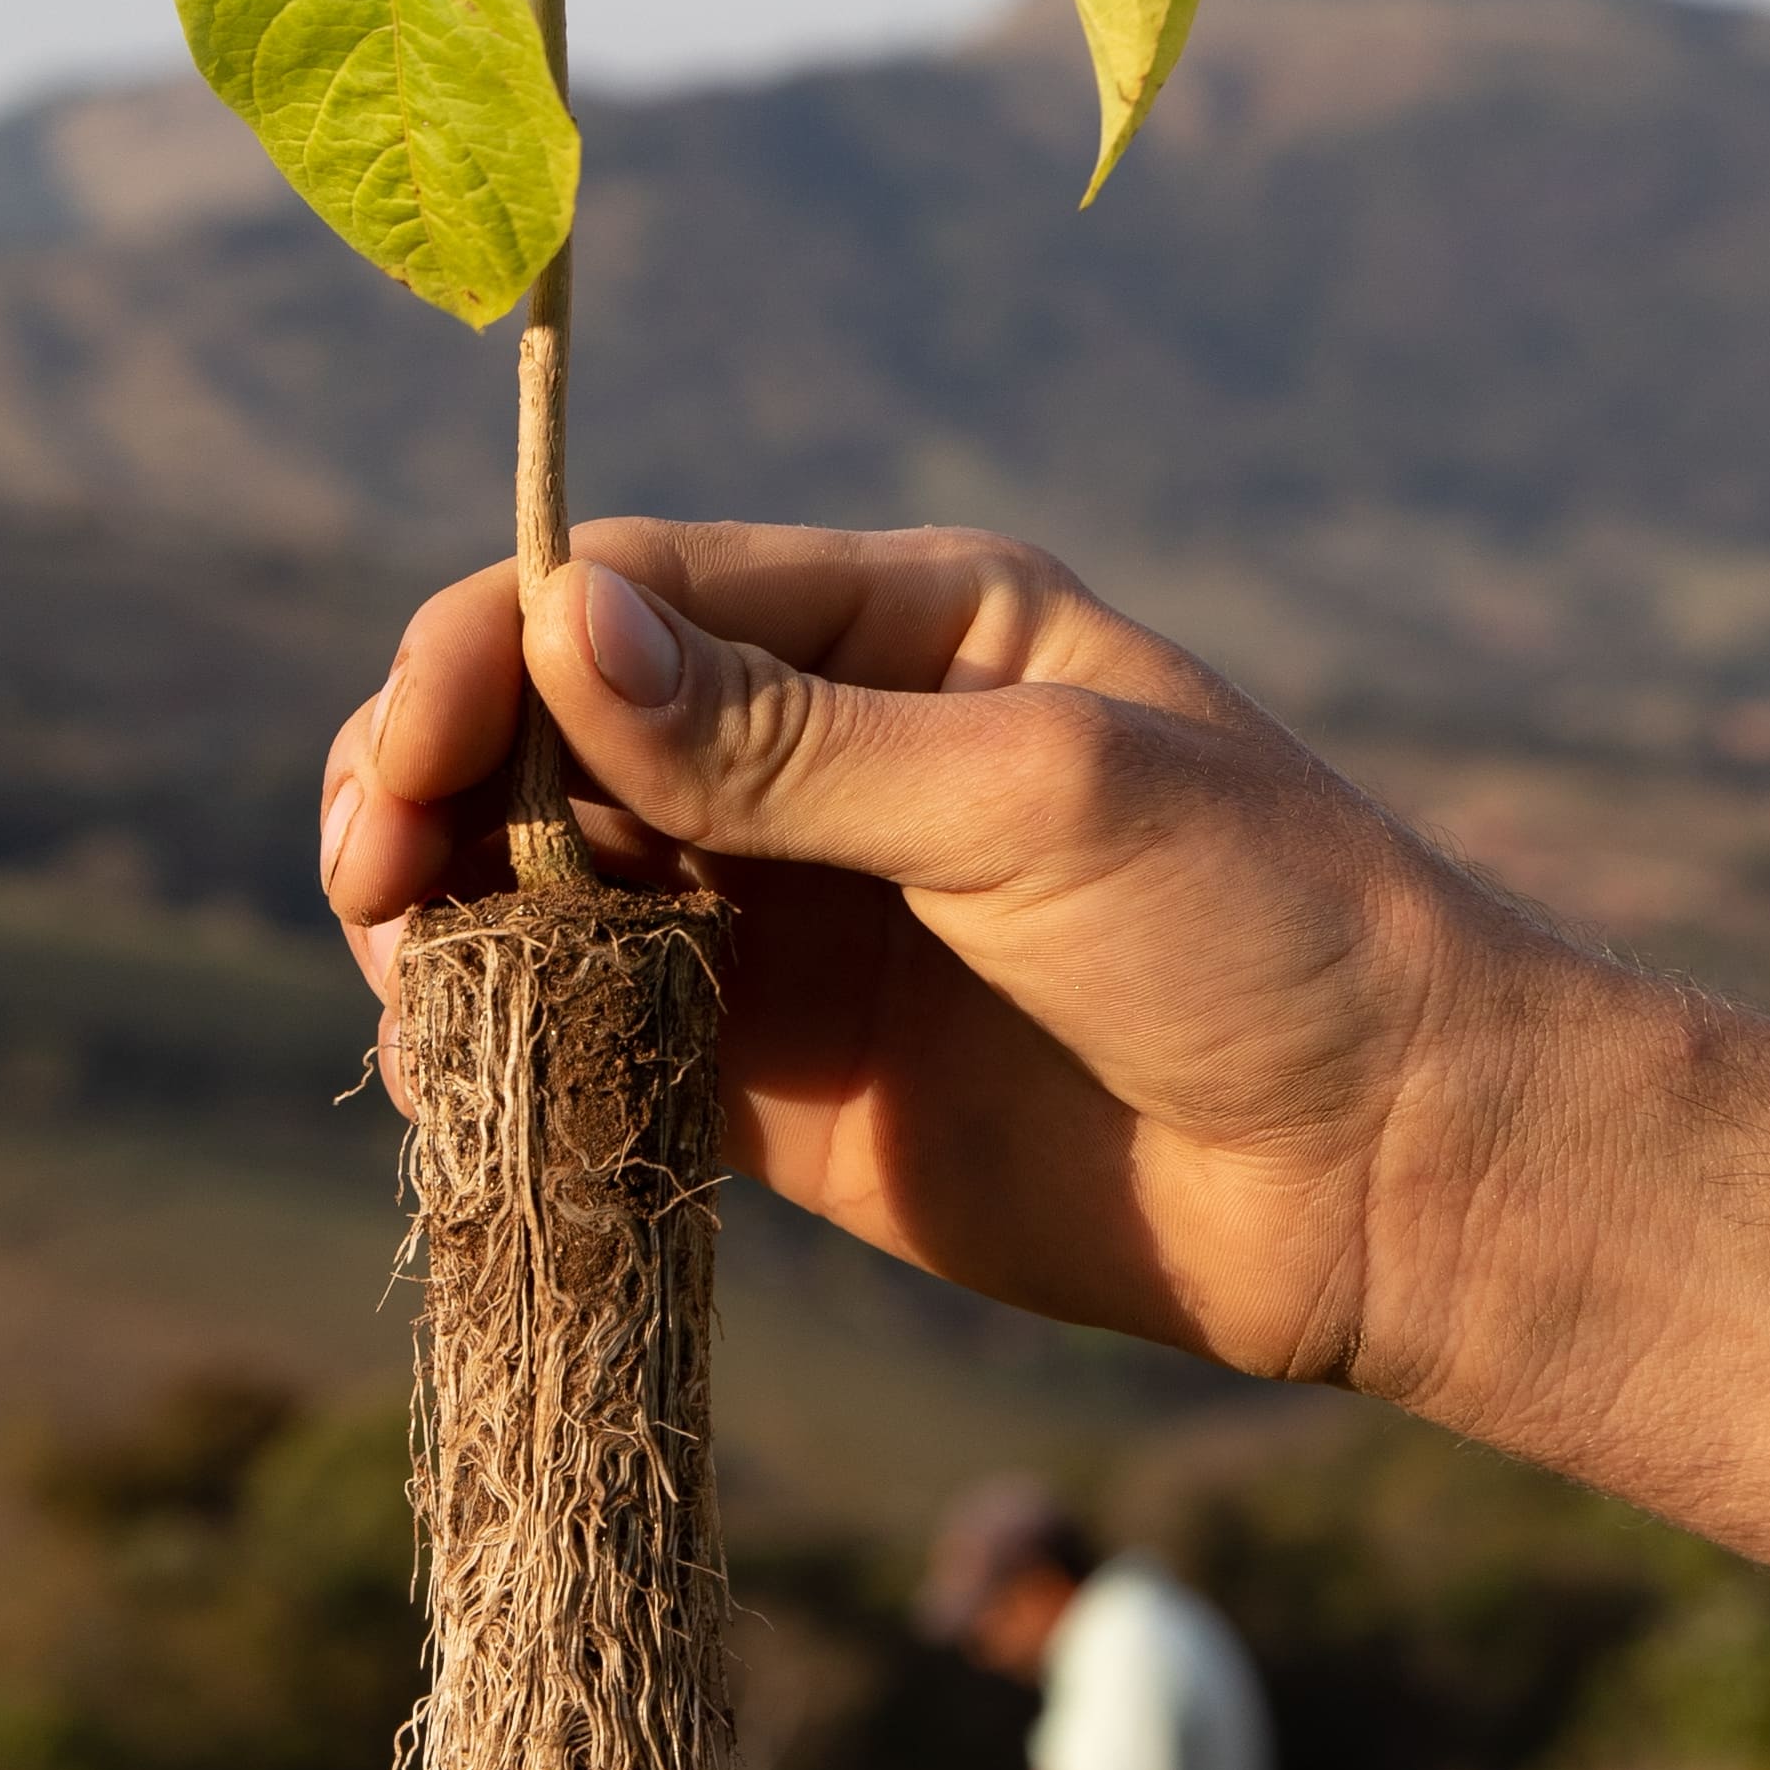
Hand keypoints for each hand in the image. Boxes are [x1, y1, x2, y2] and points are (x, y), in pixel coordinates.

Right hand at [319, 522, 1605, 1399]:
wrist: (1403, 1177)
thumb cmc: (1269, 931)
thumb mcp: (1035, 802)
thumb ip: (789, 738)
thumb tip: (562, 626)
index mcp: (902, 626)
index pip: (634, 593)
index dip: (495, 654)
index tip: (409, 754)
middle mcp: (830, 755)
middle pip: (560, 728)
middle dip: (438, 782)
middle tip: (366, 880)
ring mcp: (804, 920)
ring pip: (557, 885)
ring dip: (455, 919)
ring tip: (401, 984)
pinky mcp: (793, 1089)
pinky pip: (608, 1046)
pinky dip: (516, 1052)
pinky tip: (458, 1081)